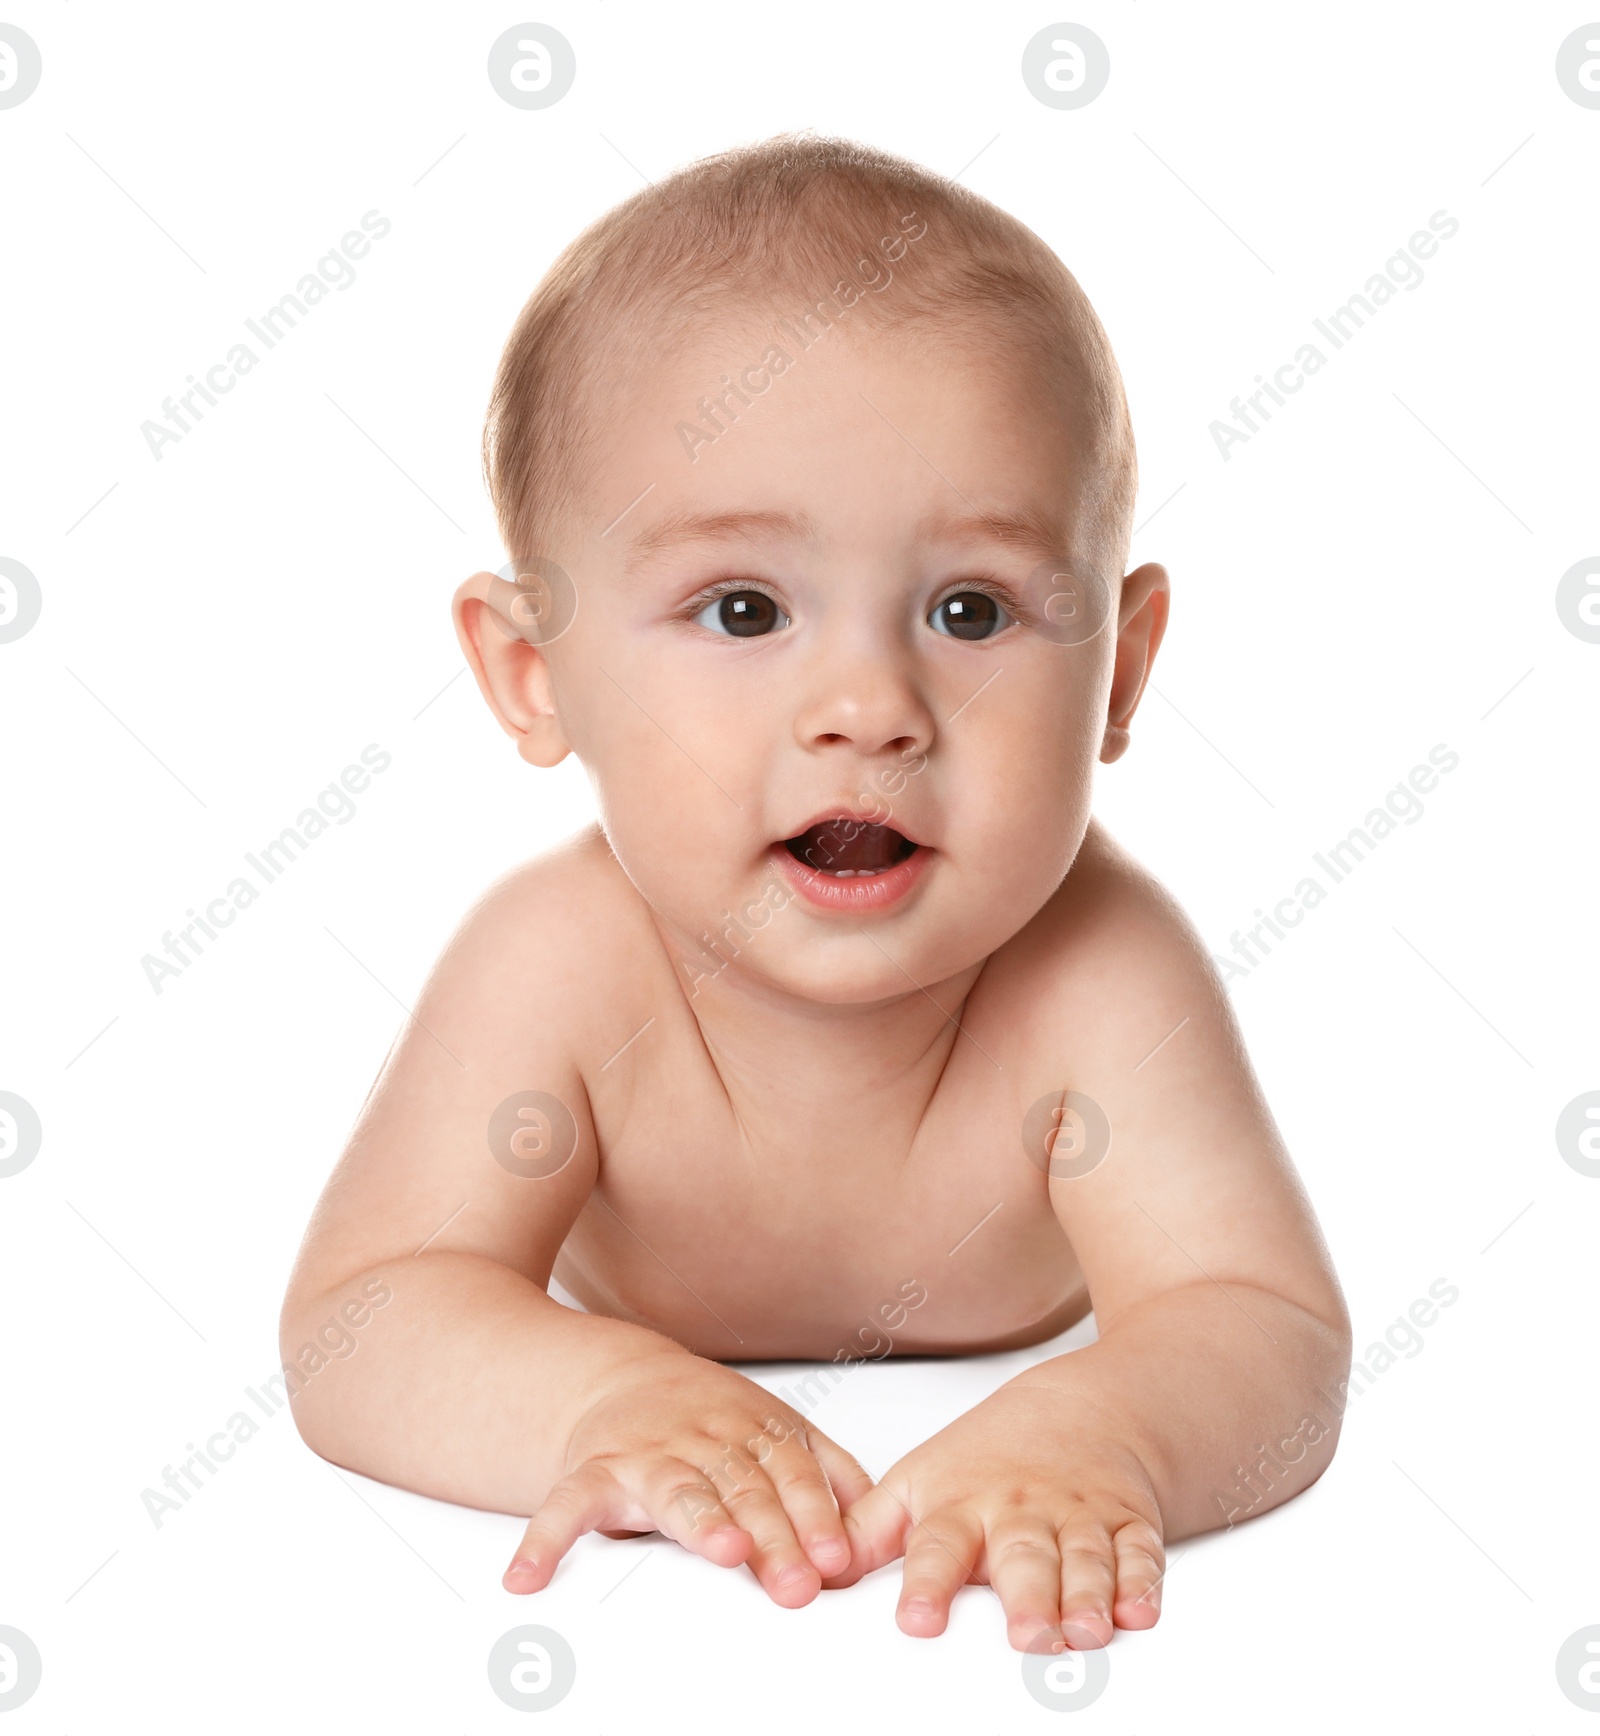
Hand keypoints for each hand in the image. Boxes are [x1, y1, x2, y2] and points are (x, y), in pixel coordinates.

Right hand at [502, 1352, 874, 1605]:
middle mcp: (702, 1438)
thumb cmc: (707, 1421)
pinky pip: (567, 1505)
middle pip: (744, 1489)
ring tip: (721, 1550)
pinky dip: (547, 1540)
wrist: (618, 1379)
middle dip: (773, 1535)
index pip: (791, 1474)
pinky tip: (531, 1578)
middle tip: (796, 1582)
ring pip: (677, 1489)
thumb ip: (826, 1475)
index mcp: (752, 1430)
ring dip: (699, 1521)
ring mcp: (646, 1454)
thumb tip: (877, 1527)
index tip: (834, 1557)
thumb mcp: (774, 1432)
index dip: (814, 1514)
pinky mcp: (592, 1472)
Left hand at [822, 1383, 1165, 1650]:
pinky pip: (1139, 1553)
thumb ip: (867, 1532)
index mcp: (962, 1505)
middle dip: (1027, 1598)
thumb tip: (812, 1572)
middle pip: (1023, 1557)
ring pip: (1084, 1559)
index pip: (939, 1547)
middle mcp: (1021, 1512)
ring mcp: (1078, 1516)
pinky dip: (1142, 1581)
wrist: (1081, 1408)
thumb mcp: (918, 1482)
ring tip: (1085, 1631)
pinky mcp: (1128, 1522)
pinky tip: (1139, 1610)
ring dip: (1086, 1596)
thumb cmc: (989, 1458)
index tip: (917, 1620)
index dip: (927, 1584)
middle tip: (1026, 1636)